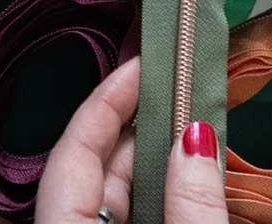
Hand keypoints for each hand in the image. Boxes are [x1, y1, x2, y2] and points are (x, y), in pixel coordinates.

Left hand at [35, 59, 227, 223]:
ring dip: (154, 162)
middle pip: (96, 169)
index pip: (74, 150)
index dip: (108, 100)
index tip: (143, 62)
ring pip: (113, 198)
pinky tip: (187, 179)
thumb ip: (191, 203)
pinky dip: (155, 196)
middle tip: (180, 85)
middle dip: (140, 126)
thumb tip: (197, 137)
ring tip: (193, 125)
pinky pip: (126, 220)